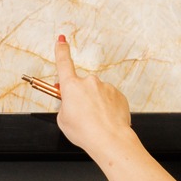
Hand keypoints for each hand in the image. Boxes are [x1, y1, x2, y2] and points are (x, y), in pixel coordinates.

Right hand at [48, 35, 180, 180]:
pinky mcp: (118, 94)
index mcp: (71, 87)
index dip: (61, 50)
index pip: (64, 62)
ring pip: (96, 93)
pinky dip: (107, 107)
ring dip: (95, 104)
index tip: (61, 40)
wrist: (110, 139)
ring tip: (95, 121)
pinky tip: (105, 119)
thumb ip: (65, 106)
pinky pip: (109, 99)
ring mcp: (105, 87)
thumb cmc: (86, 132)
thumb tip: (71, 103)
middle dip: (80, 97)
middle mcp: (89, 83)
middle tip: (81, 115)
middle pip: (81, 87)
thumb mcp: (63, 120)